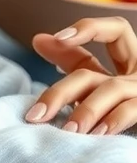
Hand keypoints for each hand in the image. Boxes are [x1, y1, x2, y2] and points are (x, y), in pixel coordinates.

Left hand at [25, 16, 136, 134]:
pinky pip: (132, 109)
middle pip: (94, 72)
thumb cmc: (118, 108)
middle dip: (61, 92)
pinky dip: (113, 120)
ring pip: (112, 90)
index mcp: (129, 61)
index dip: (89, 29)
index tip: (59, 38)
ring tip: (68, 131)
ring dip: (86, 110)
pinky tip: (96, 134)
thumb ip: (73, 59)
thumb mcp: (97, 81)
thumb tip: (39, 39)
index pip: (115, 31)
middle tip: (36, 115)